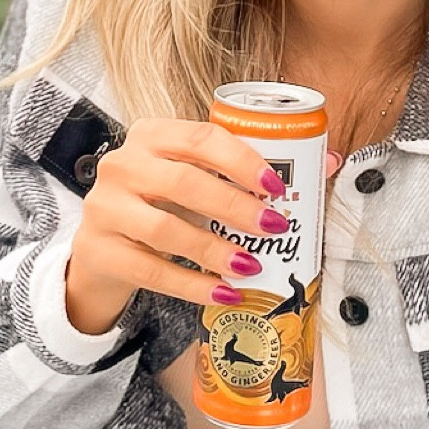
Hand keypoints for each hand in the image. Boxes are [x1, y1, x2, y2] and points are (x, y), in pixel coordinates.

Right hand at [65, 117, 284, 334]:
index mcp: (152, 135)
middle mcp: (123, 164)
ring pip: (166, 229)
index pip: (202, 138)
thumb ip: (251, 172)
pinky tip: (222, 293)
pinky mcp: (99, 250)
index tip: (277, 187)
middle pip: (184, 182)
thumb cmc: (161, 206)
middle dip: (235, 207)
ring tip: (251, 266)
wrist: (102, 249)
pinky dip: (192, 285)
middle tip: (274, 228)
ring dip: (215, 250)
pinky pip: (151, 270)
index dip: (243, 161)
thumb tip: (329, 162)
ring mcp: (105, 207)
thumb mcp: (195, 181)